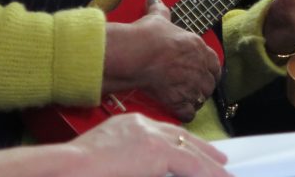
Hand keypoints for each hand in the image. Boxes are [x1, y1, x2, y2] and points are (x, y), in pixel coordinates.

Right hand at [72, 114, 230, 176]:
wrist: (69, 166)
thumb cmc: (78, 168)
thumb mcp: (107, 158)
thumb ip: (129, 160)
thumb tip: (141, 167)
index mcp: (129, 123)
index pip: (163, 132)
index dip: (181, 142)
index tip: (193, 149)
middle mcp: (142, 124)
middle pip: (180, 137)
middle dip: (201, 149)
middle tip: (219, 158)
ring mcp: (150, 136)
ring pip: (190, 151)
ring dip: (210, 165)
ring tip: (225, 173)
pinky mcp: (156, 151)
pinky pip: (192, 164)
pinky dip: (207, 173)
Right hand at [103, 0, 220, 121]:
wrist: (137, 55)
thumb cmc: (148, 36)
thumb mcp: (157, 18)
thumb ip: (159, 9)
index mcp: (198, 47)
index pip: (215, 63)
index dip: (210, 69)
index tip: (204, 71)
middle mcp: (199, 68)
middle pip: (210, 84)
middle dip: (203, 86)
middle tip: (191, 87)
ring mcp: (191, 86)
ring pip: (201, 99)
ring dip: (194, 100)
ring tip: (184, 99)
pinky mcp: (179, 101)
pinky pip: (189, 113)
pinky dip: (184, 113)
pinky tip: (177, 109)